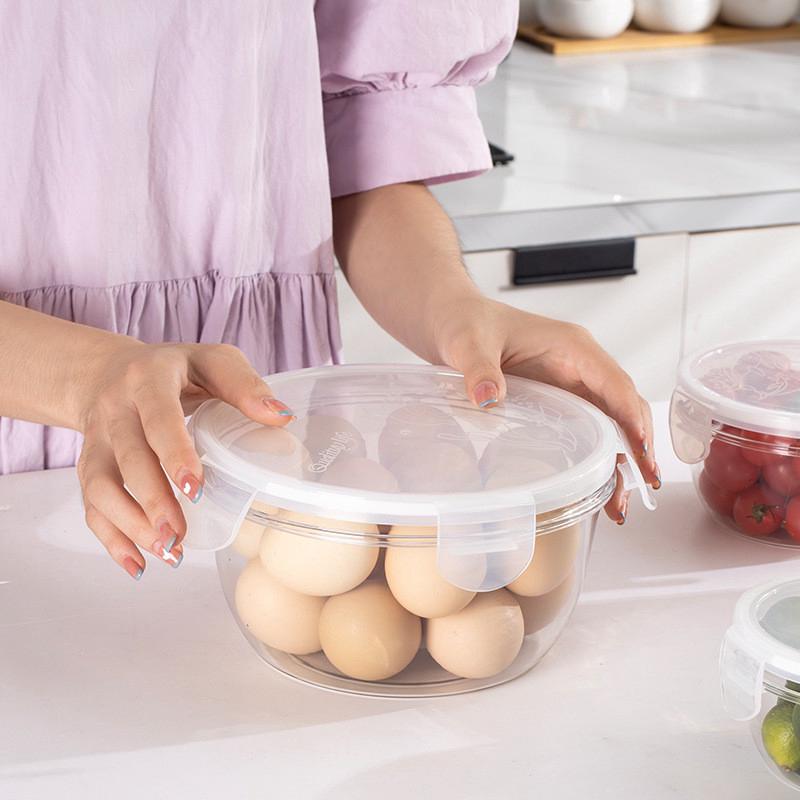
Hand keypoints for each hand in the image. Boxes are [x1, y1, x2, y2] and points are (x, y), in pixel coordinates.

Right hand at [76, 341, 292, 578]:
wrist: (110, 371)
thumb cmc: (177, 369)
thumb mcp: (213, 361)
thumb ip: (244, 384)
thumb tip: (282, 416)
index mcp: (149, 377)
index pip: (158, 417)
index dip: (174, 452)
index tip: (196, 488)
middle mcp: (116, 407)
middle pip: (128, 458)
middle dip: (152, 500)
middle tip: (178, 533)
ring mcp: (99, 438)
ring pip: (101, 486)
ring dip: (131, 524)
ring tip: (168, 550)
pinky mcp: (90, 464)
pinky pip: (91, 504)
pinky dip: (112, 538)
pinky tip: (139, 564)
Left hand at [435, 298, 660, 522]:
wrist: (451, 320)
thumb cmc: (466, 322)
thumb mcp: (469, 344)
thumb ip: (479, 369)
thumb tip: (488, 398)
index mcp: (572, 347)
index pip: (615, 384)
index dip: (630, 418)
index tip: (640, 451)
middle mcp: (580, 366)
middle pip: (623, 407)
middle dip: (637, 446)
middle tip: (644, 484)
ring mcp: (570, 384)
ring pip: (609, 423)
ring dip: (620, 459)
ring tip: (619, 504)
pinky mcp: (558, 400)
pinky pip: (588, 429)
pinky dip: (597, 457)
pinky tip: (596, 486)